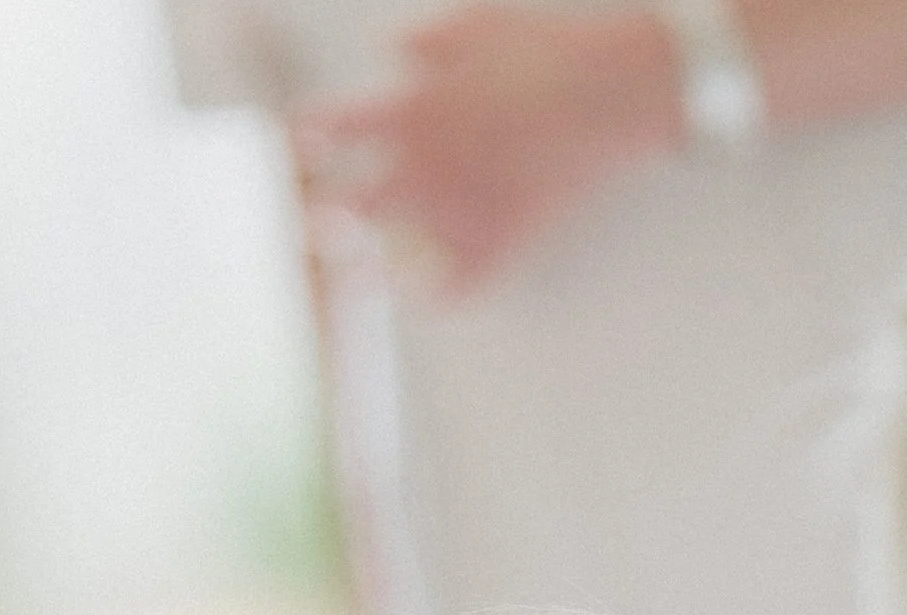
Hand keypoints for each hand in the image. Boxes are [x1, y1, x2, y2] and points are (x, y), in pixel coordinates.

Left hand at [292, 6, 680, 293]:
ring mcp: (458, 216)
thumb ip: (421, 46)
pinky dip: (430, 296)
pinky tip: (423, 286)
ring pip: (381, 265)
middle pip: (337, 211)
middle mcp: (422, 170)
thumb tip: (394, 59)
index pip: (323, 135)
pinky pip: (445, 295)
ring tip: (355, 268)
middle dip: (313, 219)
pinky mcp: (497, 249)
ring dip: (362, 267)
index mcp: (406, 110)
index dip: (300, 148)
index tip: (298, 159)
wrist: (609, 93)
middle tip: (307, 227)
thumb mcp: (471, 26)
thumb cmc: (543, 50)